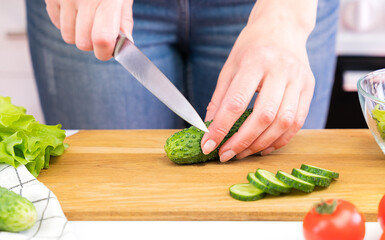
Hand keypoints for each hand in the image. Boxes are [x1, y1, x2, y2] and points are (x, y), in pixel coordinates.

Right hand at [45, 0, 133, 59]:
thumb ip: (124, 20)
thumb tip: (125, 44)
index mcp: (107, 0)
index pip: (102, 39)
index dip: (105, 51)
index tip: (108, 50)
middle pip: (83, 43)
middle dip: (92, 43)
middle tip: (98, 29)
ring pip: (68, 37)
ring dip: (78, 33)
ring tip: (86, 17)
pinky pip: (57, 24)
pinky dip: (66, 22)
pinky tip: (75, 8)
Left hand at [201, 0, 316, 161]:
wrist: (282, 28)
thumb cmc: (252, 47)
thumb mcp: (230, 66)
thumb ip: (220, 97)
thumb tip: (210, 127)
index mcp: (256, 61)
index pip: (236, 102)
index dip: (221, 128)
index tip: (208, 145)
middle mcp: (281, 70)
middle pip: (264, 116)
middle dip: (242, 142)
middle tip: (226, 155)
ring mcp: (299, 80)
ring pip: (283, 123)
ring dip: (261, 144)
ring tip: (242, 152)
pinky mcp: (309, 89)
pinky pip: (297, 122)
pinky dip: (279, 140)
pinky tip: (263, 147)